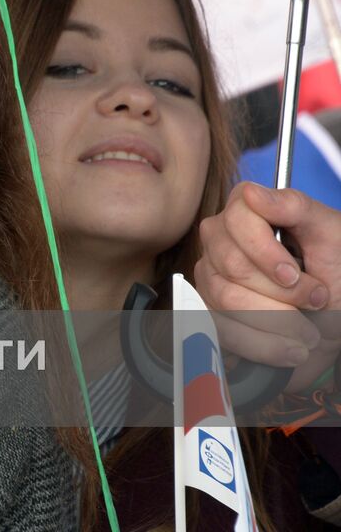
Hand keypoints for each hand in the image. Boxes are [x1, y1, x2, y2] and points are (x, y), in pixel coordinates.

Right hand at [195, 183, 340, 389]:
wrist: (336, 320)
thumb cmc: (337, 272)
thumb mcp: (330, 234)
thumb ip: (295, 206)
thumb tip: (253, 193)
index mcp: (246, 212)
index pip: (237, 220)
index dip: (265, 251)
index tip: (294, 273)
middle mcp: (220, 242)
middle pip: (232, 265)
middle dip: (282, 292)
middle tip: (316, 299)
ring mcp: (211, 278)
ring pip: (227, 299)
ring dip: (278, 321)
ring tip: (308, 329)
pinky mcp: (211, 313)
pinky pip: (224, 331)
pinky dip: (265, 345)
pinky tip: (290, 346)